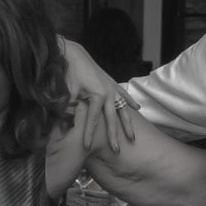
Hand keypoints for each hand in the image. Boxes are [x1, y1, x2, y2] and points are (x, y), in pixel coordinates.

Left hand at [58, 37, 134, 152]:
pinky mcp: (111, 83)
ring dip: (127, 123)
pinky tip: (137, 109)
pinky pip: (123, 95)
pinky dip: (130, 101)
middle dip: (114, 136)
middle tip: (116, 151)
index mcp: (97, 95)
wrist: (73, 54)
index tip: (86, 147)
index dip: (88, 134)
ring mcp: (112, 88)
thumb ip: (69, 108)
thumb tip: (67, 124)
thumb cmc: (69, 72)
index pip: (93, 120)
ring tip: (132, 136)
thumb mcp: (67, 91)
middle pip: (112, 119)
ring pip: (122, 109)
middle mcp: (108, 93)